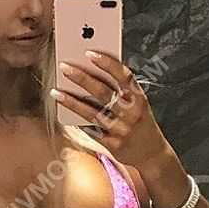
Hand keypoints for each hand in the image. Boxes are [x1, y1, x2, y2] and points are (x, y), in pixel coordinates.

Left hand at [51, 50, 170, 167]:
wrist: (153, 154)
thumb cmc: (141, 122)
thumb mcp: (138, 104)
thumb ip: (121, 90)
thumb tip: (92, 72)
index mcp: (139, 98)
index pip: (124, 76)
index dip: (107, 63)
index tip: (89, 53)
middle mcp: (132, 113)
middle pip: (103, 92)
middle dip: (82, 77)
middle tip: (64, 66)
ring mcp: (122, 129)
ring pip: (92, 112)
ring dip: (71, 101)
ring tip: (55, 91)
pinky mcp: (113, 144)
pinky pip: (91, 130)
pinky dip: (78, 121)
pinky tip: (64, 112)